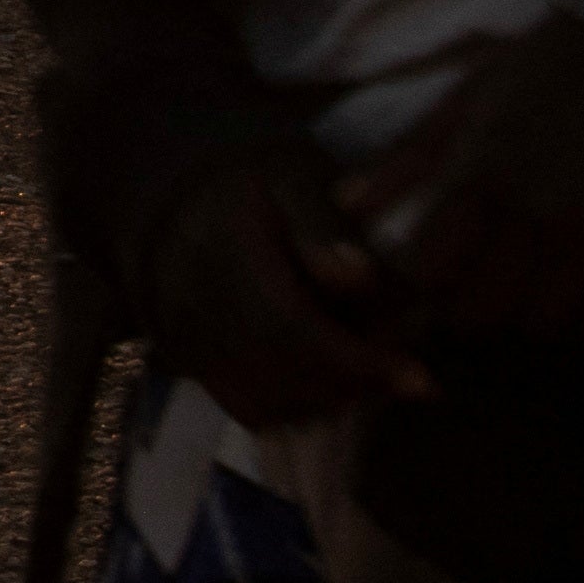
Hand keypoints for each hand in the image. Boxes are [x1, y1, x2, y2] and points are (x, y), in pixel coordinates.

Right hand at [139, 138, 427, 424]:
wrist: (162, 188)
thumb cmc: (248, 182)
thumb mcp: (292, 175)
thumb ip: (325, 223)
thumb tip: (357, 275)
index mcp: (221, 245)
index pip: (289, 326)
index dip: (357, 362)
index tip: (421, 379)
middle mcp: (189, 295)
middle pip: (278, 372)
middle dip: (351, 385)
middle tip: (402, 378)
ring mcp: (178, 329)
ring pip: (259, 398)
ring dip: (324, 401)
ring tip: (365, 376)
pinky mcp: (180, 353)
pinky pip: (240, 403)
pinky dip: (291, 407)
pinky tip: (323, 383)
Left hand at [344, 13, 583, 339]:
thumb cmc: (539, 74)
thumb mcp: (463, 102)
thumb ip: (408, 160)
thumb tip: (350, 205)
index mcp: (482, 173)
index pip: (431, 270)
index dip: (425, 280)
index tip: (433, 267)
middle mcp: (538, 211)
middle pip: (483, 312)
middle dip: (472, 306)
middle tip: (480, 281)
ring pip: (546, 324)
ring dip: (532, 314)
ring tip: (532, 281)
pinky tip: (578, 284)